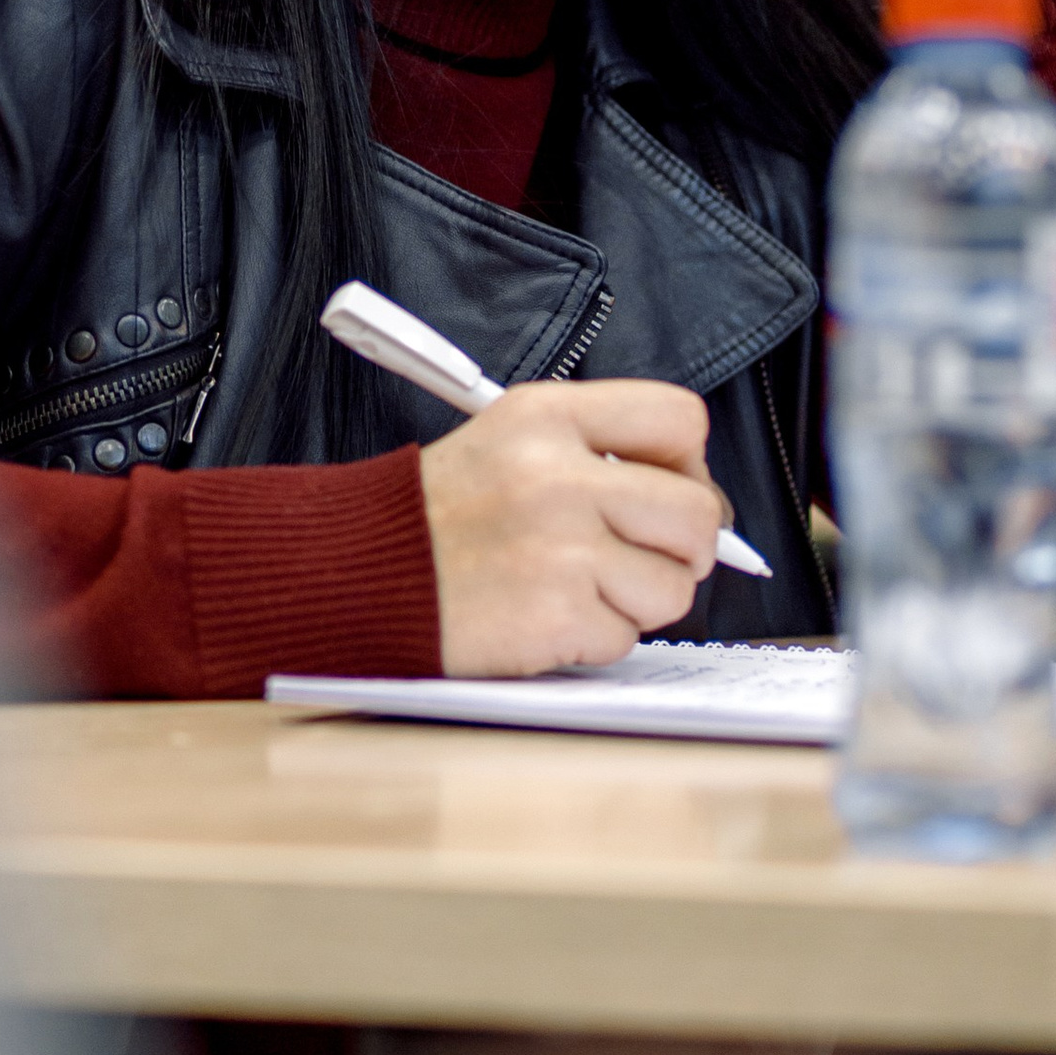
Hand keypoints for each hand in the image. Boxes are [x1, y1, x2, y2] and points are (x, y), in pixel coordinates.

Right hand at [417, 378, 725, 673]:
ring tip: (579, 588)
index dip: (691, 465)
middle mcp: (558, 475)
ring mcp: (560, 547)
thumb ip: (597, 454)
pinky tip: (546, 616)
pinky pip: (625, 637)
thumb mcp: (507, 442)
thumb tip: (701, 501)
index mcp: (547, 416)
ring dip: (637, 600)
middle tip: (651, 558)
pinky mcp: (555, 615)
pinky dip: (593, 638)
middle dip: (686, 549)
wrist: (354, 573)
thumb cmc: (437, 517)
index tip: (673, 490)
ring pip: (673, 586)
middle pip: (696, 513)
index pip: (678, 419)